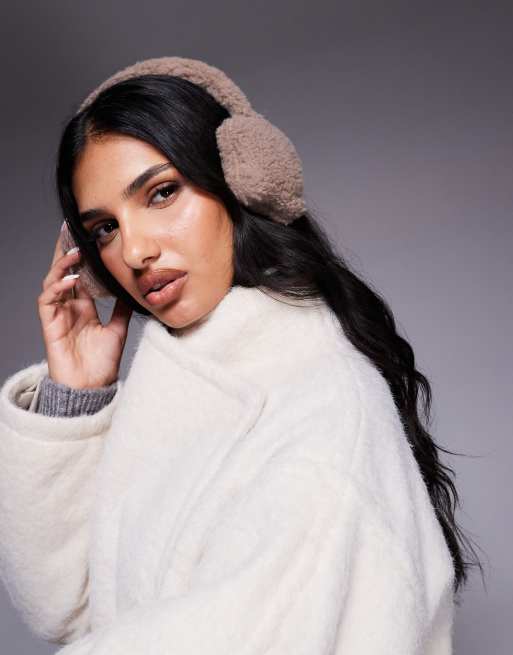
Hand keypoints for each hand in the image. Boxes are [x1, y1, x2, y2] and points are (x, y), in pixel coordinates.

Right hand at [37, 227, 131, 388]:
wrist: (92, 388)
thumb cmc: (102, 364)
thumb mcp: (118, 331)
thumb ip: (122, 311)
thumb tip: (134, 292)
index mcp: (84, 307)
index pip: (80, 275)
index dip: (81, 257)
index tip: (87, 236)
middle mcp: (69, 308)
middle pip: (63, 272)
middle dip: (65, 251)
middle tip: (69, 229)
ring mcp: (58, 315)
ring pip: (53, 282)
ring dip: (61, 266)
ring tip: (74, 252)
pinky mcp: (50, 325)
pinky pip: (47, 301)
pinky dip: (56, 288)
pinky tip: (69, 280)